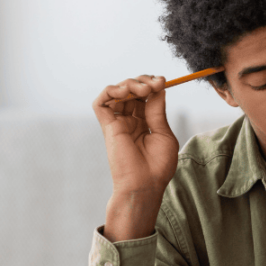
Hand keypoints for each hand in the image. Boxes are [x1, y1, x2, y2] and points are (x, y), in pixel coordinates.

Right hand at [92, 75, 177, 239]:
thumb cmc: (157, 166)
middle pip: (131, 90)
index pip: (145, 95)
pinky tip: (125, 92)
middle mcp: (130, 120)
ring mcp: (118, 122)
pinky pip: (101, 102)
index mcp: (145, 122)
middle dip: (143, 81)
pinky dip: (111, 90)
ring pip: (117, 92)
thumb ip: (157, 110)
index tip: (163, 81)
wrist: (144, 184)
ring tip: (144, 89)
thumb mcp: (163, 133)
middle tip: (155, 84)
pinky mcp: (107, 126)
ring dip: (130, 84)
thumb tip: (158, 87)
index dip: (152, 84)